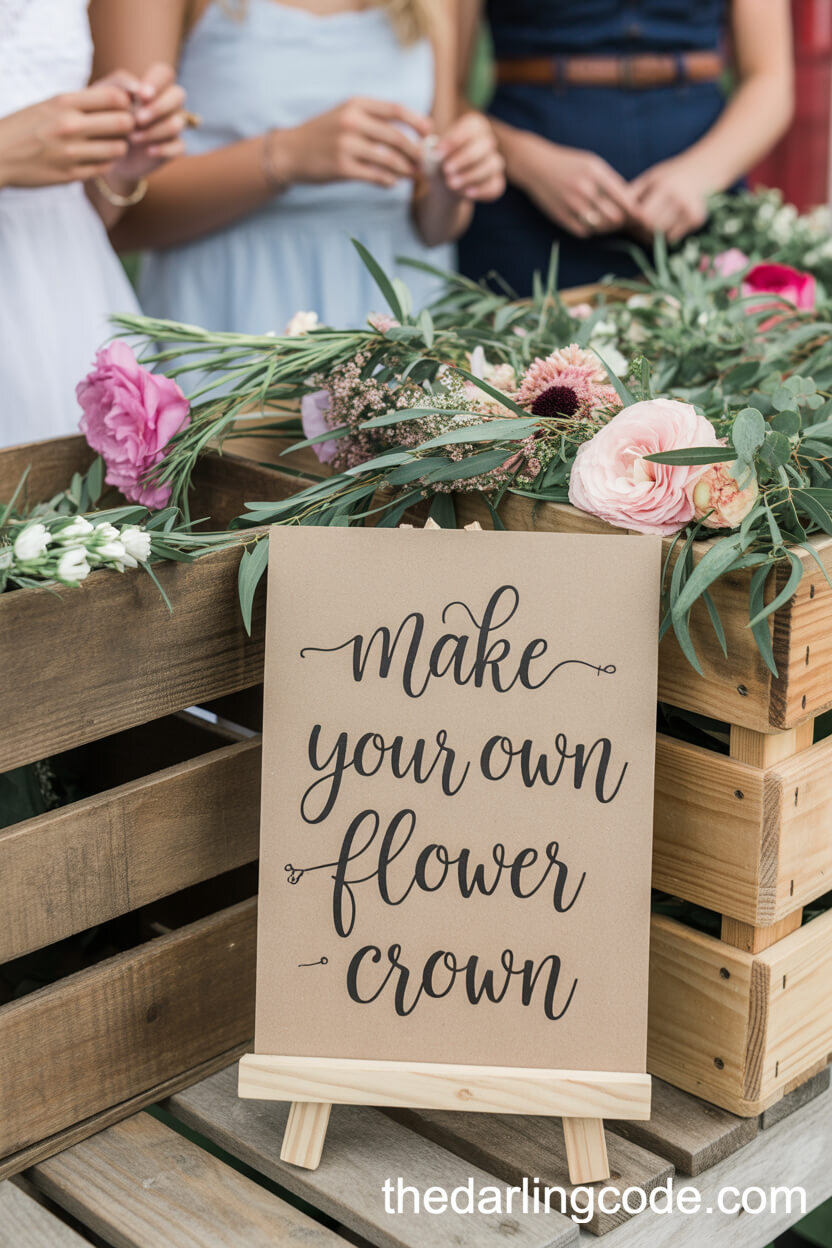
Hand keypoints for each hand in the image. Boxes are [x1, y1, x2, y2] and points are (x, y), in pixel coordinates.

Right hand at [0, 83, 134, 188]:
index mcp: (64, 102)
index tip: (122, 108)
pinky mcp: (71, 175)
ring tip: (108, 144)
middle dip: (128, 126)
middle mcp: (70, 125)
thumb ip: (82, 102)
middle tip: (121, 129)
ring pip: (119, 149)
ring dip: (118, 147)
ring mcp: (71, 152)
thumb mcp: (50, 104)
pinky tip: (96, 158)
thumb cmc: (27, 126)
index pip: (115, 97)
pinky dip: (105, 163)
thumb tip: (121, 98)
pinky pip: (104, 168)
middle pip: (124, 123)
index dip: (126, 103)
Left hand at [104, 63, 187, 182]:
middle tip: (137, 119)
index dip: (156, 83)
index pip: (164, 73)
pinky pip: (179, 146)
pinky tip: (147, 151)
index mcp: (152, 86)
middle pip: (178, 95)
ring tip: (132, 138)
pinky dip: (164, 148)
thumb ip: (120, 83)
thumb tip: (138, 87)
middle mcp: (167, 103)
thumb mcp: (104, 95)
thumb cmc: (103, 116)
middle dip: (158, 107)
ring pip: (177, 123)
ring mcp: (172, 125)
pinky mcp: (173, 147)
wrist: (103, 149)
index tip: (141, 96)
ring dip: (155, 130)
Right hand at [275, 97, 432, 188]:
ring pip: (388, 159)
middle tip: (425, 161)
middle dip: (415, 151)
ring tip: (413, 174)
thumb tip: (408, 130)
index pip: (395, 110)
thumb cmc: (322, 134)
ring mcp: (346, 145)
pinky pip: (375, 176)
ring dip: (406, 169)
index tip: (429, 132)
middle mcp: (352, 122)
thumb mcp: (345, 115)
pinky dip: (389, 181)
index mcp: (356, 104)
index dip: (416, 121)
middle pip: (396, 137)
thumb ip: (373, 119)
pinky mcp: (342, 168)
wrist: (290, 152)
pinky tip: (392, 182)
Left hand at [438, 112, 504, 201]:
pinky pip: (495, 186)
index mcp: (474, 127)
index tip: (439, 152)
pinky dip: (482, 190)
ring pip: (492, 165)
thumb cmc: (438, 162)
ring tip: (451, 184)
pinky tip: (467, 193)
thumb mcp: (429, 154)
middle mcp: (487, 142)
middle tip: (446, 170)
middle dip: (465, 158)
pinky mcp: (496, 183)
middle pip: (485, 145)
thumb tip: (431, 149)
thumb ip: (428, 150)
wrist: (444, 184)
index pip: (472, 127)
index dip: (456, 139)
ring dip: (472, 175)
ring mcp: (494, 162)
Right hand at [514, 132, 641, 236]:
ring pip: (599, 226)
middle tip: (624, 222)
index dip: (633, 210)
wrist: (535, 166)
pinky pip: (583, 232)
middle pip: (614, 216)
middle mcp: (585, 189)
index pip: (623, 197)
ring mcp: (571, 204)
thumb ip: (609, 181)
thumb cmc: (568, 164)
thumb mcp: (591, 163)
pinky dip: (590, 231)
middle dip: (622, 221)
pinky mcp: (561, 216)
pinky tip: (591, 224)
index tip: (639, 215)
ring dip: (607, 228)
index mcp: (595, 172)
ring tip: (609, 224)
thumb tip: (629, 202)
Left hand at [630, 156, 709, 242]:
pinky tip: (668, 225)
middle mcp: (678, 197)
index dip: (634, 220)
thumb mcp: (651, 177)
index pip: (642, 214)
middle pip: (650, 226)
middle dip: (642, 228)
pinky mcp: (697, 218)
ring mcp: (689, 209)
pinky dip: (666, 235)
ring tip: (653, 224)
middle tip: (640, 226)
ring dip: (653, 234)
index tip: (633, 219)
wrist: (707, 167)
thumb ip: (633, 194)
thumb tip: (612, 214)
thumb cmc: (673, 174)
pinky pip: (673, 237)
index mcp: (663, 185)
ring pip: (661, 234)